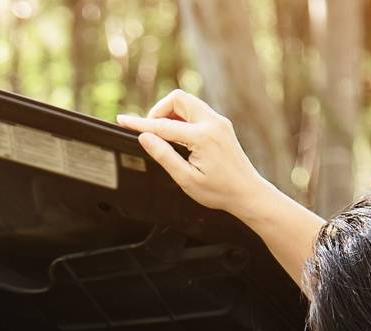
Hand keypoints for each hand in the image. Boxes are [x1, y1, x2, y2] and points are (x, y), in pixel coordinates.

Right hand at [116, 90, 274, 219]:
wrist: (247, 193)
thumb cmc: (219, 191)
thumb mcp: (186, 178)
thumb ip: (164, 155)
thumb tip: (145, 138)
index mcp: (202, 137)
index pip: (163, 125)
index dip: (140, 124)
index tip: (123, 120)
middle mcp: (212, 123)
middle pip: (177, 99)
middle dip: (159, 111)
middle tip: (151, 132)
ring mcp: (219, 121)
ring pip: (187, 102)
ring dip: (171, 113)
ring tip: (164, 137)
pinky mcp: (221, 124)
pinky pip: (196, 111)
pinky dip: (182, 118)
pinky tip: (178, 137)